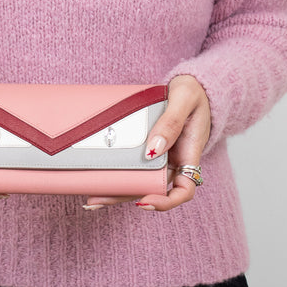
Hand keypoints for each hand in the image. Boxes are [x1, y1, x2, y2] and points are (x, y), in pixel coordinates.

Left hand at [83, 75, 210, 211]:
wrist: (192, 85)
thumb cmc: (194, 93)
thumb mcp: (185, 99)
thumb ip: (171, 123)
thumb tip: (153, 149)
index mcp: (189, 154)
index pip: (184, 190)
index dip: (166, 201)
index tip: (145, 201)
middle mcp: (174, 161)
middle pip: (152, 189)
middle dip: (127, 197)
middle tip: (98, 198)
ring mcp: (160, 156)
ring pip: (139, 180)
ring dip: (117, 190)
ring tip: (91, 196)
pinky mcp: (147, 148)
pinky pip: (133, 165)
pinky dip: (118, 172)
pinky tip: (98, 176)